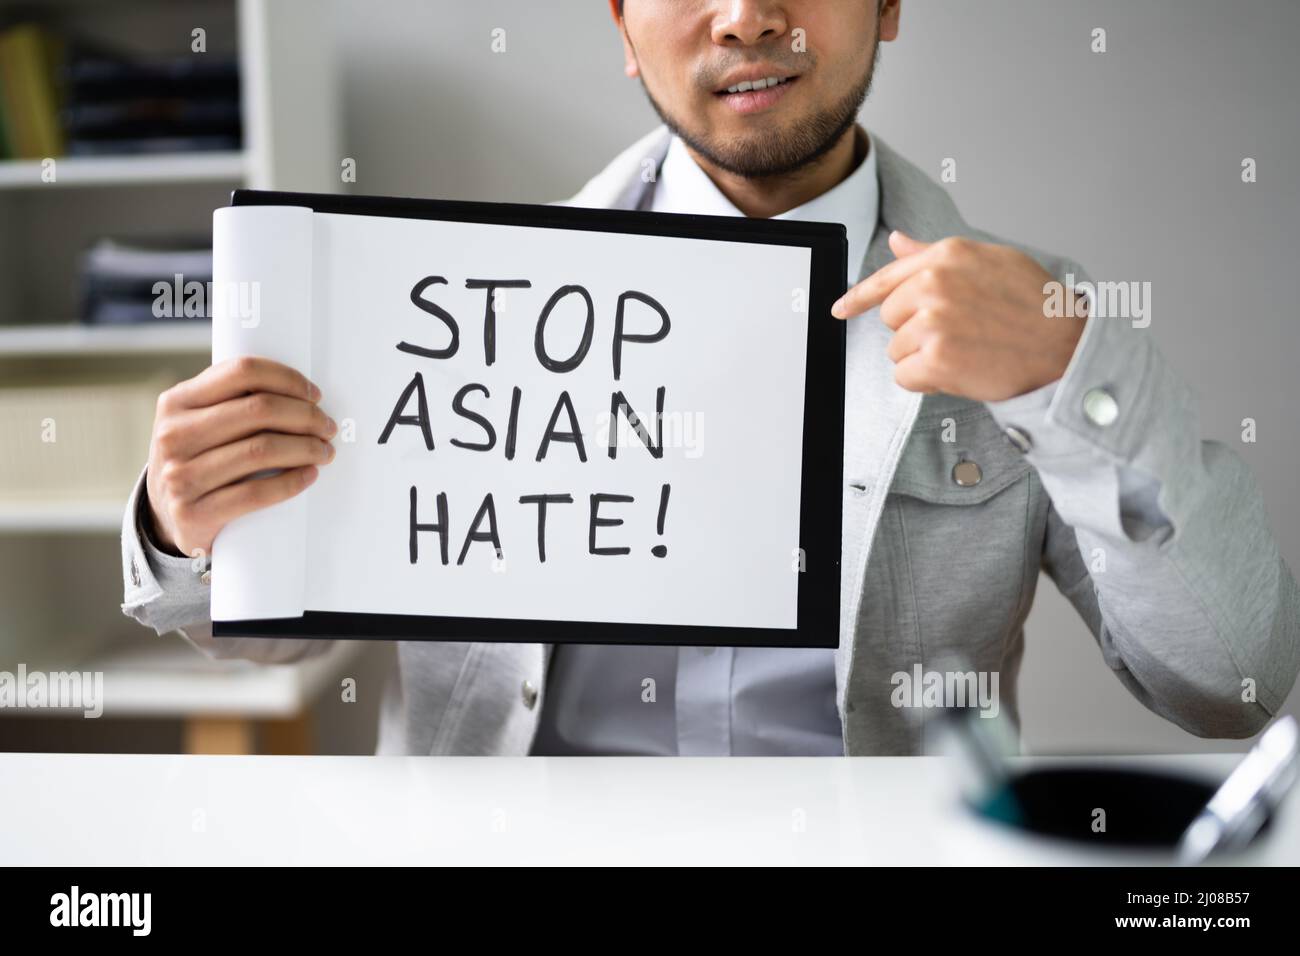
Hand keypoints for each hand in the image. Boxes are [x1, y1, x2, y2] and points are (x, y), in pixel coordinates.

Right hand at [145, 356, 336, 559]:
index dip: (288, 379)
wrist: (165, 518)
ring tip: (324, 452)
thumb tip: (298, 388)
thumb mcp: (196, 421)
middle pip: (259, 410)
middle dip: (306, 416)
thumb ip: (228, 399)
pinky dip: (292, 482)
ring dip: (307, 448)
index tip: (314, 395)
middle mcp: (173, 435)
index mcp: (176, 402)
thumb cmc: (196, 459)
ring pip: (262, 450)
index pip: (242, 372)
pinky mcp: (193, 514)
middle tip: (327, 427)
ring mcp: (180, 476)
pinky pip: (256, 493)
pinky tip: (309, 475)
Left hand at [831, 231, 1086, 401]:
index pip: (886, 277)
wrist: (1066, 348)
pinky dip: (927, 381)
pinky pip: (905, 376)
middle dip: (916, 330)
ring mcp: (932, 321)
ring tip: (967, 349)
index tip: (840, 309)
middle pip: (891, 318)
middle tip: (960, 332)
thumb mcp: (989, 262)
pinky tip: (960, 370)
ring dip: (924, 357)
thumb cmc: (1035, 307)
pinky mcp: (935, 358)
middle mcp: (934, 284)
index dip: (857, 297)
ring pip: (897, 350)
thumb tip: (897, 241)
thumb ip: (935, 254)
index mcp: (946, 255)